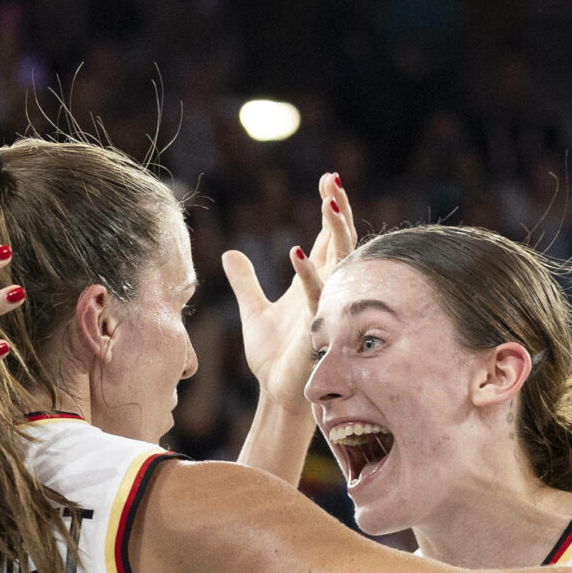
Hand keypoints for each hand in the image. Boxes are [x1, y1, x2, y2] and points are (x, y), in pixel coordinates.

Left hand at [226, 173, 356, 411]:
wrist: (276, 393)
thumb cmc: (272, 357)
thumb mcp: (253, 311)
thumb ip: (245, 281)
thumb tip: (229, 253)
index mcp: (314, 281)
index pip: (328, 236)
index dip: (330, 207)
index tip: (326, 179)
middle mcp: (327, 289)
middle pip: (341, 241)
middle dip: (339, 210)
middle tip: (331, 181)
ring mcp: (327, 307)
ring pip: (341, 262)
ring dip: (336, 233)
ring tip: (328, 203)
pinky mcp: (319, 328)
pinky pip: (319, 295)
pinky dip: (309, 274)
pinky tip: (295, 252)